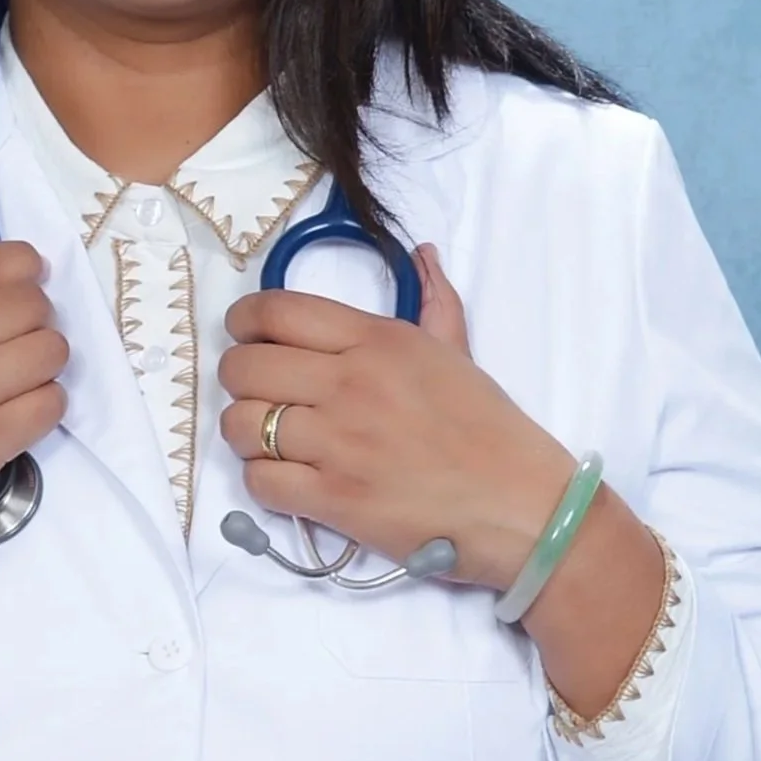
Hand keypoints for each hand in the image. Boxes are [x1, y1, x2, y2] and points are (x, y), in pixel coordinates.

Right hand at [0, 240, 68, 582]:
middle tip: (20, 346)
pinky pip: (50, 404)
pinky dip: (45, 407)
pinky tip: (20, 417)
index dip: (24, 272)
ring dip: (44, 365)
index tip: (32, 284)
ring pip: (50, 350)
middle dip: (37, 321)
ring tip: (20, 384)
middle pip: (30, 303)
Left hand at [218, 244, 575, 588]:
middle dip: (238, 377)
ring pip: (241, 424)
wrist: (521, 507)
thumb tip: (422, 253)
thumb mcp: (458, 351)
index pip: (276, 310)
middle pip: (244, 365)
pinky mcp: (335, 499)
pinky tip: (287, 478)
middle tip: (257, 391)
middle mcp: (349, 383)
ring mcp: (339, 442)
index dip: (244, 320)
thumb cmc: (490, 428)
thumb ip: (433, 299)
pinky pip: (260, 482)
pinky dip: (262, 481)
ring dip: (245, 431)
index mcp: (377, 340)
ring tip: (268, 438)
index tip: (245, 334)